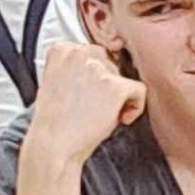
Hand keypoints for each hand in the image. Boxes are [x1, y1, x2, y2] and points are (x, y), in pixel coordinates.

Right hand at [26, 42, 145, 169]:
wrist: (54, 144)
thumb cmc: (56, 121)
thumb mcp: (57, 82)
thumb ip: (76, 68)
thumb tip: (104, 65)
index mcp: (61, 49)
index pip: (93, 52)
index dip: (96, 76)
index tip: (89, 93)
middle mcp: (79, 53)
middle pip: (111, 62)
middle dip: (108, 85)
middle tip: (95, 107)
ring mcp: (98, 67)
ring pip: (125, 76)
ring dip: (120, 97)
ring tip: (101, 114)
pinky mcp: (115, 85)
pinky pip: (140, 90)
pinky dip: (135, 107)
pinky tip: (119, 119)